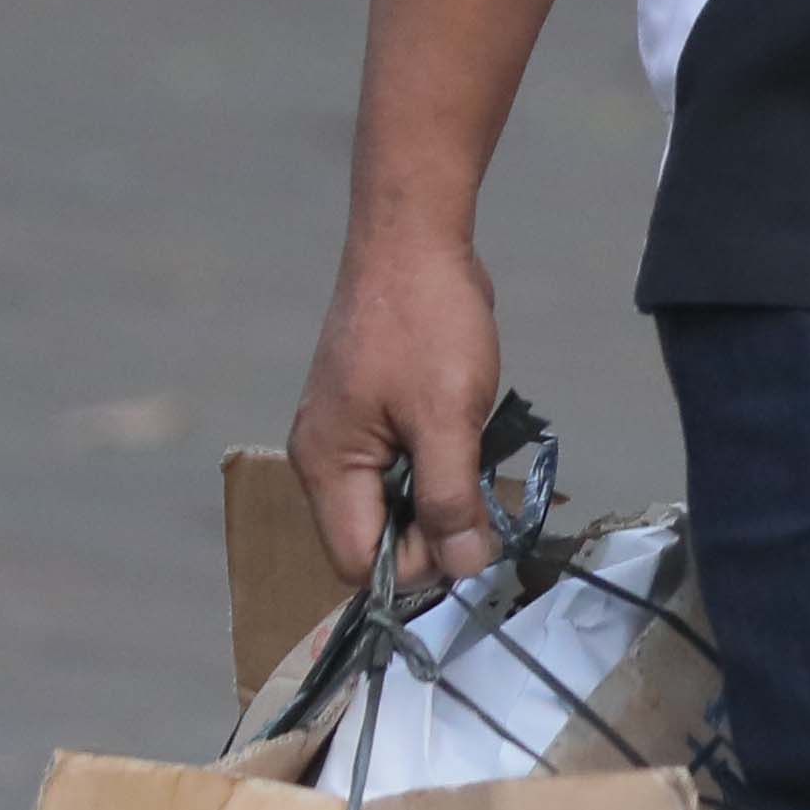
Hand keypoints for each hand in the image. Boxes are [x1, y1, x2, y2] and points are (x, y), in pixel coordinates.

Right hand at [289, 231, 508, 585]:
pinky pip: (402, 469)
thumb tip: (462, 570)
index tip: (471, 542)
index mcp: (327, 466)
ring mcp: (346, 437)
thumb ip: (450, 499)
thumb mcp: (447, 417)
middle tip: (485, 503)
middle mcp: (325, 460)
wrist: (414, 240)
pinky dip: (437, 469)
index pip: (358, 562)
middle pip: (373, 539)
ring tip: (479, 465)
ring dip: (439, 499)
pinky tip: (469, 443)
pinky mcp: (371, 417)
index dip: (416, 568)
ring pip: (393, 504)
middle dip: (431, 533)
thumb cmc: (427, 322)